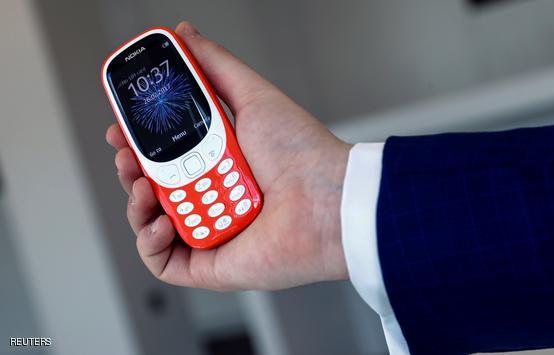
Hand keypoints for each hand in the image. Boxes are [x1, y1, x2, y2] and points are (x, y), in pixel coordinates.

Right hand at [106, 22, 350, 290]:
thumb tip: (185, 34)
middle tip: (126, 154)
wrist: (327, 200)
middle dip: (130, 169)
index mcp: (219, 162)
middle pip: (153, 186)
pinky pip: (164, 262)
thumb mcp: (252, 96)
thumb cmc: (300, 152)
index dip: (138, 142)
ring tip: (144, 185)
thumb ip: (216, 66)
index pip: (166, 154)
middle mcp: (213, 197)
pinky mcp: (211, 265)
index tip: (122, 128)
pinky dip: (150, 242)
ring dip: (135, 202)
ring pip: (152, 222)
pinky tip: (161, 221)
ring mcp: (211, 232)